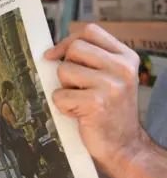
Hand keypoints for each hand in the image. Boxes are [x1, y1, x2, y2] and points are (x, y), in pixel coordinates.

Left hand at [45, 24, 144, 168]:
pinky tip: (79, 114)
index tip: (56, 55)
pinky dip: (63, 107)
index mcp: (126, 57)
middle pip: (74, 48)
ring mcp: (111, 85)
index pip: (90, 32)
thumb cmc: (110, 111)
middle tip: (77, 87)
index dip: (68, 41)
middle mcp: (122, 68)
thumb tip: (51, 52)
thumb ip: (91, 60)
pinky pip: (59, 95)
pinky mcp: (96, 103)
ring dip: (64, 88)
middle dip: (66, 67)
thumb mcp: (111, 77)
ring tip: (80, 101)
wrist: (124, 146)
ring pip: (63, 70)